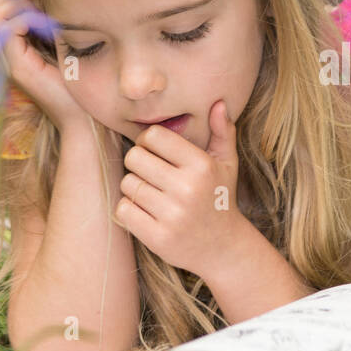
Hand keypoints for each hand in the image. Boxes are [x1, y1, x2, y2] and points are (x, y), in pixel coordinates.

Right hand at [0, 0, 89, 132]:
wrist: (85, 118)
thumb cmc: (82, 83)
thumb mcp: (67, 46)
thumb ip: (55, 26)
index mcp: (17, 47)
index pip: (0, 8)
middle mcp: (8, 54)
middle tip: (44, 5)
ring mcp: (10, 61)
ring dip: (19, 7)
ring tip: (46, 15)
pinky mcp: (19, 68)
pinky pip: (8, 30)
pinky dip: (26, 20)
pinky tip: (50, 27)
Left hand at [115, 100, 244, 274]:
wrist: (224, 248)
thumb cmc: (220, 198)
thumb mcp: (227, 164)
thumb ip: (223, 132)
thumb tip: (220, 103)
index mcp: (201, 165)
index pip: (153, 136)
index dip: (147, 141)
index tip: (155, 152)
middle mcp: (187, 188)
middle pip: (134, 157)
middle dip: (138, 163)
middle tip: (150, 174)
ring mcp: (172, 214)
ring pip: (127, 184)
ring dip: (134, 187)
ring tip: (151, 194)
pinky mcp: (157, 237)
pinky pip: (123, 210)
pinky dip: (129, 209)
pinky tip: (145, 212)